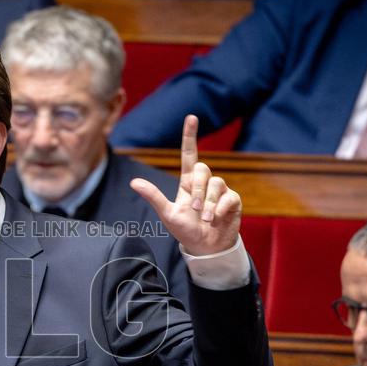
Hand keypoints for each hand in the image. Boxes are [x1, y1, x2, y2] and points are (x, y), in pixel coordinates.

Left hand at [130, 114, 241, 255]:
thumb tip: (133, 182)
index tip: (191, 117)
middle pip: (203, 169)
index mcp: (187, 183)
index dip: (190, 136)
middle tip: (194, 208)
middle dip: (198, 189)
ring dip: (208, 202)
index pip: (189, 154)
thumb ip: (154, 197)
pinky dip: (221, 208)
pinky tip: (216, 218)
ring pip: (216, 183)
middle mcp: (204, 183)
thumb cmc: (185, 231)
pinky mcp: (233, 200)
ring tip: (204, 217)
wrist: (206, 248)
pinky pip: (229, 196)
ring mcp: (219, 191)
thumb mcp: (167, 214)